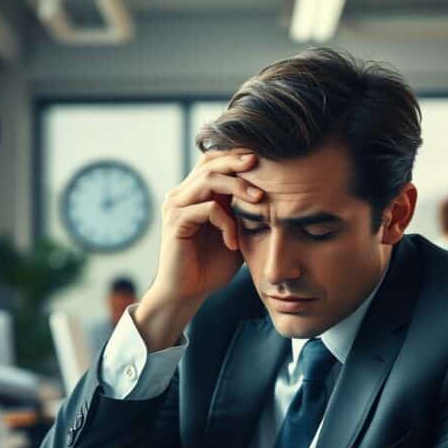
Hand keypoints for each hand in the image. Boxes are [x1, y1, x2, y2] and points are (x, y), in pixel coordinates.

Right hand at [135, 149, 262, 350]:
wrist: (187, 293)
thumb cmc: (211, 265)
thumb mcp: (235, 233)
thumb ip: (243, 211)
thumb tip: (272, 192)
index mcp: (193, 193)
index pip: (213, 160)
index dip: (236, 155)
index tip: (265, 160)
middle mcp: (181, 194)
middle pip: (210, 162)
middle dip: (238, 161)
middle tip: (263, 165)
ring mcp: (175, 206)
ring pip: (209, 180)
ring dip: (237, 186)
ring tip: (259, 199)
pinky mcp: (176, 222)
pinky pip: (207, 209)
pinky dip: (226, 222)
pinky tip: (233, 242)